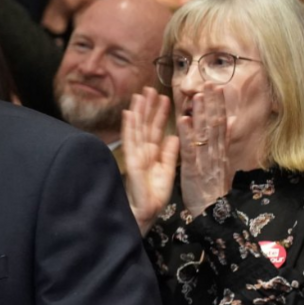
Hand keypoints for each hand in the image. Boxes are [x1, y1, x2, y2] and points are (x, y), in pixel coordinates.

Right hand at [121, 88, 179, 234]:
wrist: (146, 216)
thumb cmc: (154, 198)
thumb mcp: (167, 172)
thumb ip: (170, 154)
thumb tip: (174, 136)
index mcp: (152, 154)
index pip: (155, 130)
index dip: (158, 114)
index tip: (162, 96)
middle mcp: (142, 153)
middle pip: (145, 126)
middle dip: (147, 107)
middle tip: (149, 88)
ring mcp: (135, 157)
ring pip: (137, 130)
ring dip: (138, 112)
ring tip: (139, 95)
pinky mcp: (132, 165)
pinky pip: (132, 143)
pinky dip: (130, 128)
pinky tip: (129, 114)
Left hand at [177, 84, 233, 216]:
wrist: (212, 215)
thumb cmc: (211, 190)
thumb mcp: (218, 165)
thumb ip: (221, 145)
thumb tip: (230, 123)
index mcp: (219, 153)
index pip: (220, 125)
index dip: (219, 106)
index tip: (217, 88)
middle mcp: (215, 154)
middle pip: (216, 125)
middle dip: (213, 104)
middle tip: (211, 83)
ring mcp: (205, 162)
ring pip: (204, 134)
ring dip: (201, 113)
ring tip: (198, 95)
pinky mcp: (194, 171)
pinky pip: (190, 150)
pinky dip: (187, 134)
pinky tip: (183, 120)